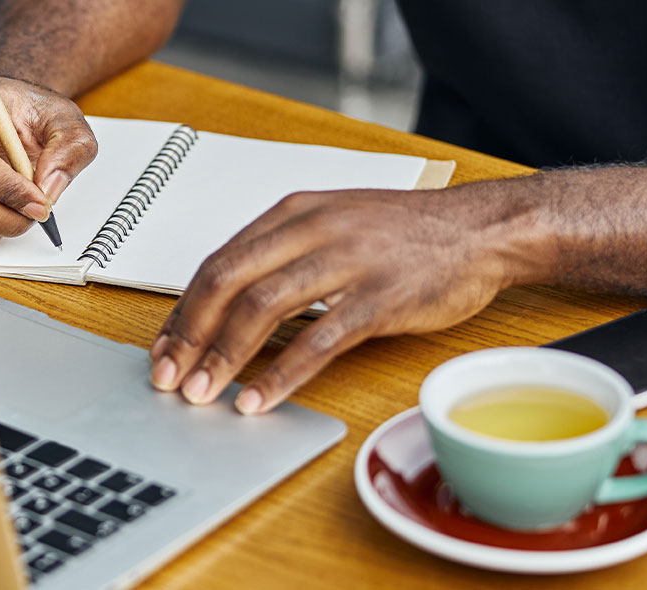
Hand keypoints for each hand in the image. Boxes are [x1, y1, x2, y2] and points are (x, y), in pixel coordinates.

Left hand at [147, 187, 545, 413]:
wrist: (483, 229)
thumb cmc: (408, 233)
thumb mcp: (335, 224)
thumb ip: (284, 254)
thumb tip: (229, 302)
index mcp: (294, 212)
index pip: (218, 262)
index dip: (183, 310)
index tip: (163, 349)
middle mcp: (313, 230)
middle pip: (227, 282)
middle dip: (189, 335)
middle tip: (168, 377)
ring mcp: (347, 262)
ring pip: (263, 308)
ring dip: (225, 356)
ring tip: (202, 393)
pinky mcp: (380, 297)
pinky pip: (318, 340)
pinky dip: (281, 373)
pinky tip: (259, 398)